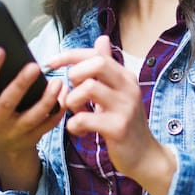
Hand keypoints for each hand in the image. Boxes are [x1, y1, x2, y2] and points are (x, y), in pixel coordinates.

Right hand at [0, 47, 64, 190]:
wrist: (7, 144)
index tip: (0, 50)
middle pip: (8, 102)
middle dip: (21, 84)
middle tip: (34, 66)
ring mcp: (13, 131)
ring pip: (32, 117)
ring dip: (47, 99)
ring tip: (57, 82)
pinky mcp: (31, 138)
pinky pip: (48, 124)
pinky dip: (57, 110)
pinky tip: (64, 96)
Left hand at [45, 36, 176, 194]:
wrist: (144, 156)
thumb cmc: (126, 123)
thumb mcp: (119, 91)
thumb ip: (108, 67)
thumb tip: (101, 39)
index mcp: (125, 77)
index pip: (96, 54)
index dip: (70, 55)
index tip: (50, 63)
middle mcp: (127, 87)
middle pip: (96, 64)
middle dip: (74, 75)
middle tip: (73, 92)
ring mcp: (124, 107)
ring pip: (88, 88)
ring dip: (72, 101)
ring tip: (76, 112)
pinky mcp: (118, 128)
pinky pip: (84, 119)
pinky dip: (74, 125)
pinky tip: (80, 131)